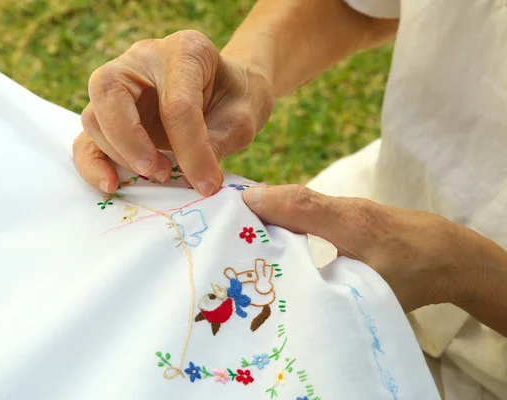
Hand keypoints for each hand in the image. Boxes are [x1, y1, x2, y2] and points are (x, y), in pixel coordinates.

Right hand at [73, 30, 273, 195]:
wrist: (230, 91)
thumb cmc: (237, 99)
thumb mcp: (242, 118)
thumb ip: (217, 145)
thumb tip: (192, 181)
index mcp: (185, 51)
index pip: (176, 102)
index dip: (191, 149)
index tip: (207, 184)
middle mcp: (142, 61)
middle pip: (110, 92)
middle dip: (130, 140)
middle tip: (158, 172)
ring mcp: (121, 85)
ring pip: (94, 117)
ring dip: (120, 154)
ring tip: (157, 175)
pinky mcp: (111, 115)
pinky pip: (88, 138)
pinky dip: (93, 163)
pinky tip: (111, 184)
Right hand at [242, 185, 481, 312]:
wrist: (450, 254)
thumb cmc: (415, 274)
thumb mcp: (374, 289)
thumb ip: (332, 286)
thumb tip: (288, 288)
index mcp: (352, 225)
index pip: (300, 205)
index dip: (265, 203)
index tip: (230, 208)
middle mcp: (345, 209)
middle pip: (293, 196)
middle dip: (257, 201)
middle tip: (220, 212)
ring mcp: (345, 207)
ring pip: (299, 199)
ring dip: (268, 204)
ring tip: (235, 218)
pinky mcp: (346, 212)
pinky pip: (307, 205)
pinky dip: (283, 209)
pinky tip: (268, 223)